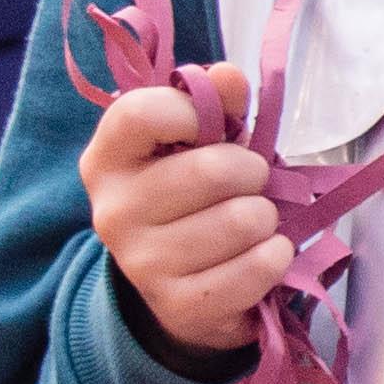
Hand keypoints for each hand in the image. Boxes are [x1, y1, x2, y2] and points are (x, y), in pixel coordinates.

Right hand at [79, 70, 281, 353]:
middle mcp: (112, 211)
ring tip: (252, 221)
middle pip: (212, 170)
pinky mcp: (178, 305)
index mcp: (107, 159)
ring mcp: (141, 263)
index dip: (195, 110)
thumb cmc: (193, 195)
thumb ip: (215, 102)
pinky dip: (276, 257)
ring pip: (243, 221)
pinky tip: (262, 254)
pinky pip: (256, 268)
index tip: (217, 125)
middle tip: (251, 182)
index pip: (142, 114)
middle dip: (253, 171)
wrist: (179, 282)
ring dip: (267, 218)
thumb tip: (229, 78)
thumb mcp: (199, 142)